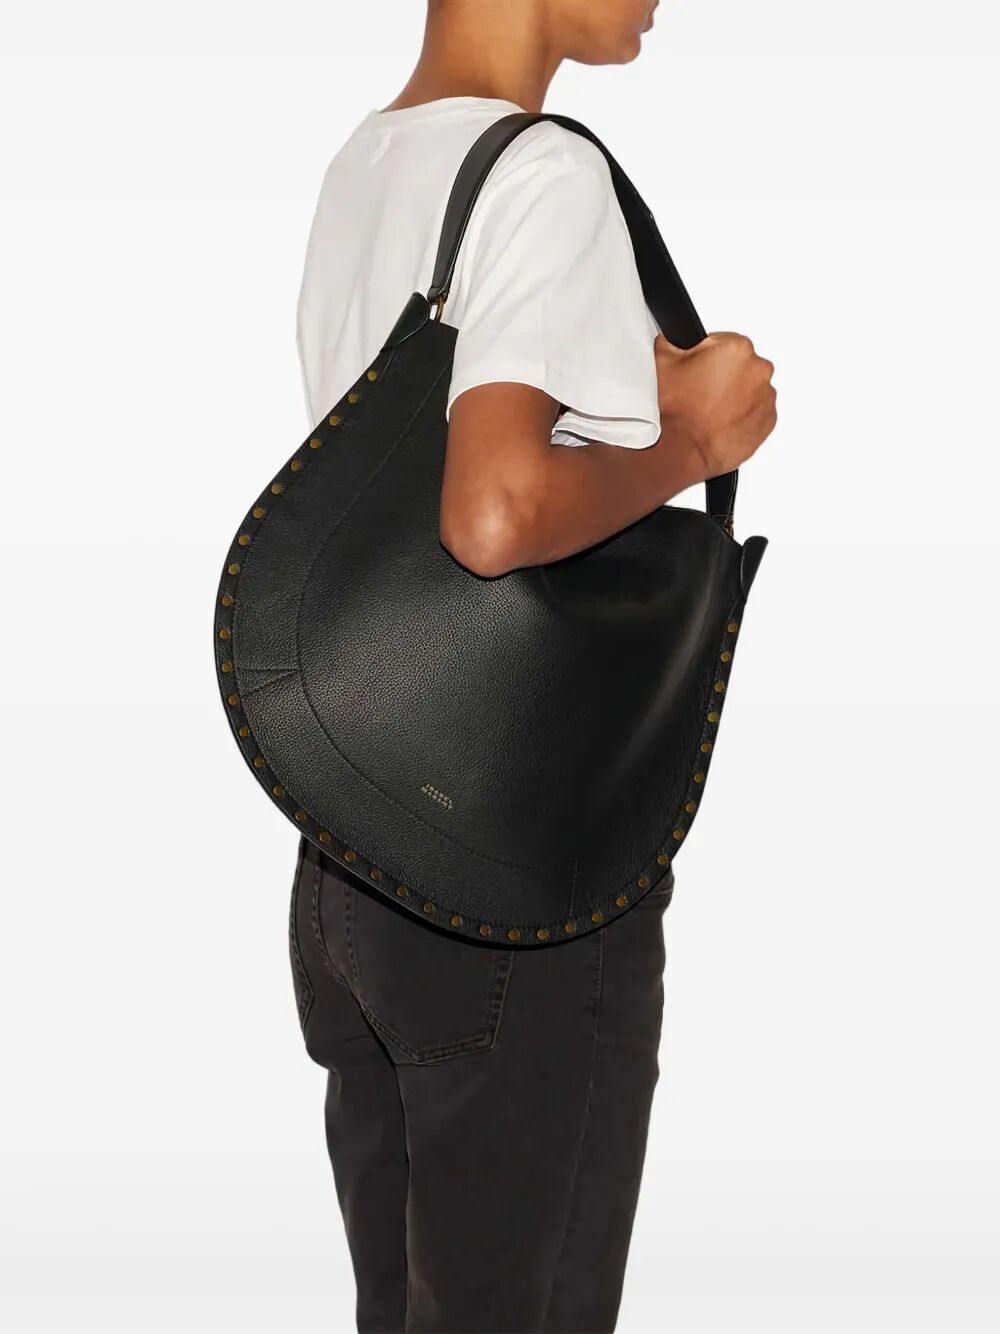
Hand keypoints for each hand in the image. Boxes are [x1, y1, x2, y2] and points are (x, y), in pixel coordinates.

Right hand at [654, 332, 776, 479]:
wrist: (682, 450)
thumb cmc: (676, 411)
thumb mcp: (661, 361)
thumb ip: (671, 342)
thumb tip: (671, 341)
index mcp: (737, 348)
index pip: (724, 344)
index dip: (707, 358)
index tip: (697, 372)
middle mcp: (758, 370)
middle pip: (741, 366)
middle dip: (724, 377)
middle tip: (700, 394)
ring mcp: (766, 398)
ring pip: (750, 390)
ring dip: (734, 397)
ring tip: (709, 411)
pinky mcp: (768, 422)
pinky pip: (757, 413)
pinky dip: (743, 416)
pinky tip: (721, 422)